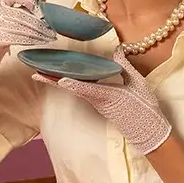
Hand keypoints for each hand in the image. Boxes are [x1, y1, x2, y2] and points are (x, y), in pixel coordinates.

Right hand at [0, 0, 55, 77]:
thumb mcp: (7, 15)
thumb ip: (23, 6)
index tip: (42, 8)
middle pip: (22, 14)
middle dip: (40, 23)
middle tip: (52, 30)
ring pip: (21, 27)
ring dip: (38, 34)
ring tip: (49, 37)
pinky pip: (16, 38)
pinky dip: (30, 40)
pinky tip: (38, 42)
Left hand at [33, 48, 171, 155]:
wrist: (149, 132)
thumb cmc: (145, 108)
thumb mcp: (138, 84)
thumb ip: (125, 66)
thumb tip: (116, 50)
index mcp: (108, 95)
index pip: (85, 87)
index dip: (70, 83)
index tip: (55, 77)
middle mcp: (98, 100)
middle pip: (73, 87)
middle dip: (53, 80)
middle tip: (35, 72)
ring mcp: (97, 103)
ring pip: (75, 89)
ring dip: (58, 81)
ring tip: (42, 73)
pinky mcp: (99, 105)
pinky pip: (82, 92)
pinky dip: (71, 84)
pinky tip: (63, 77)